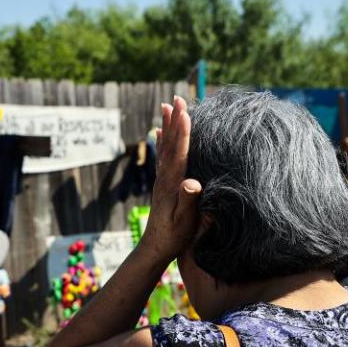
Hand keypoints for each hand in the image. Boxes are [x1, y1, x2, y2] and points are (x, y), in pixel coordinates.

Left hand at [140, 96, 200, 262]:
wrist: (155, 248)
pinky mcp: (162, 184)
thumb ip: (188, 201)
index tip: (186, 112)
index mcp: (172, 185)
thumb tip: (192, 183)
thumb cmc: (173, 238)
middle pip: (170, 144)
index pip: (179, 154)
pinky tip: (160, 131)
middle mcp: (164, 178)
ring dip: (167, 125)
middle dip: (175, 121)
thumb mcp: (184, 222)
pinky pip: (163, 156)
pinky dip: (163, 140)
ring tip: (167, 105)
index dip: (183, 133)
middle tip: (177, 98)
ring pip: (165, 146)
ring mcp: (162, 180)